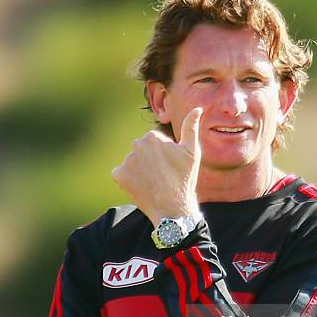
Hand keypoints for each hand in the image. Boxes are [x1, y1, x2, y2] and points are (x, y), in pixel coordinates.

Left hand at [111, 108, 202, 226]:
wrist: (173, 208)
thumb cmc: (185, 179)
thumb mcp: (192, 152)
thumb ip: (191, 127)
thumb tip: (197, 108)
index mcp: (152, 137)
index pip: (153, 142)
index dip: (162, 155)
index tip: (169, 166)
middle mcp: (136, 145)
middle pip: (140, 150)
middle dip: (149, 160)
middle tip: (162, 176)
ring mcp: (127, 161)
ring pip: (132, 162)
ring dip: (139, 171)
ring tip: (153, 183)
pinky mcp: (119, 175)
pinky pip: (121, 174)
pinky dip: (128, 180)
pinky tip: (141, 187)